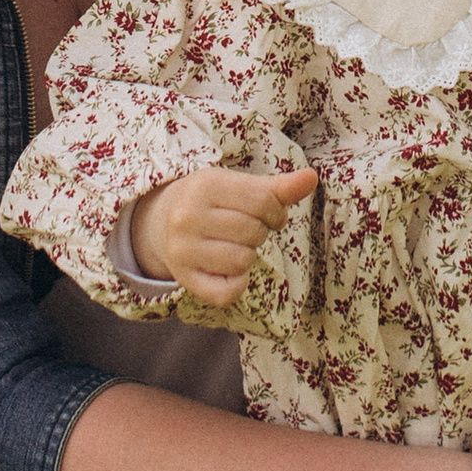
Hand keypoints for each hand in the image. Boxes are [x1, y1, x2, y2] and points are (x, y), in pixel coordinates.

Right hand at [128, 166, 317, 309]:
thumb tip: (312, 178)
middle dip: (260, 233)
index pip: (262, 201)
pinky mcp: (184, 279)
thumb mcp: (239, 187)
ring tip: (236, 246)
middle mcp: (187, 217)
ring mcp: (182, 250)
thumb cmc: (211, 202)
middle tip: (248, 231)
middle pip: (252, 232)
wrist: (160, 222)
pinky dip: (237, 285)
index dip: (276, 212)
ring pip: (241, 261)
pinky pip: (226, 292)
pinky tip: (230, 272)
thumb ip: (277, 187)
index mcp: (205, 185)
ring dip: (248, 256)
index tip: (269, 216)